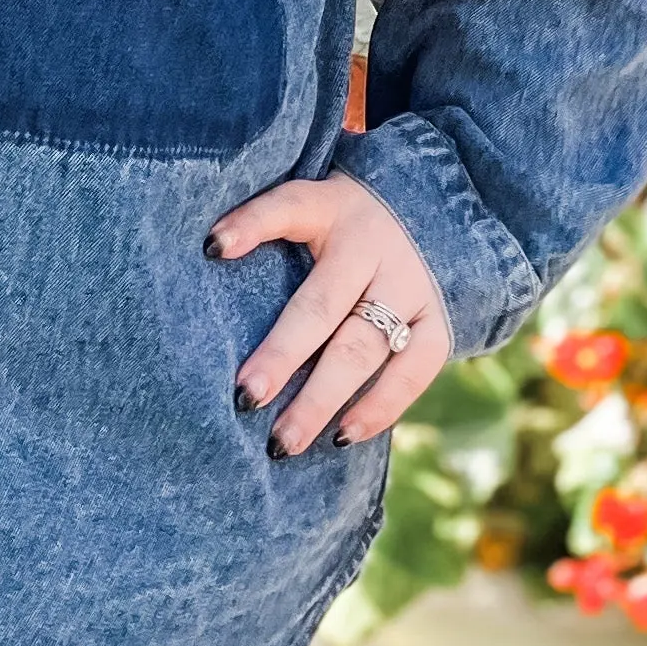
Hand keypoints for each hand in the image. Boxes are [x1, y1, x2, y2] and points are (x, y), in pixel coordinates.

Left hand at [214, 175, 451, 456]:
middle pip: (323, 306)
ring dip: (322, 399)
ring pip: (364, 349)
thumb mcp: (306, 205)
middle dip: (283, 355)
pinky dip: (378, 408)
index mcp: (331, 208)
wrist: (423, 218)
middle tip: (245, 398)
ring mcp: (411, 287)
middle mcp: (373, 248)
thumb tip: (210, 253)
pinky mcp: (437, 323)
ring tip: (283, 440)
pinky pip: (413, 372)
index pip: (287, 209)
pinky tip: (341, 436)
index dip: (250, 226)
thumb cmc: (339, 223)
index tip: (213, 248)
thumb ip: (265, 226)